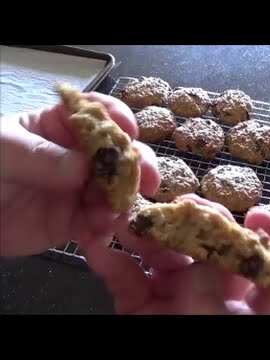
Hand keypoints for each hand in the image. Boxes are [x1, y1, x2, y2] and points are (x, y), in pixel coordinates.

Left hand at [0, 92, 159, 256]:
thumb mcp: (2, 151)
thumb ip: (42, 156)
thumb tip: (84, 169)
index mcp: (61, 127)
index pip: (98, 114)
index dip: (119, 119)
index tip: (130, 133)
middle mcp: (78, 157)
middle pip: (119, 156)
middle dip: (137, 166)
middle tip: (148, 181)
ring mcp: (79, 190)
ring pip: (116, 193)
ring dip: (122, 203)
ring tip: (111, 216)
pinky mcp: (74, 221)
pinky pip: (99, 225)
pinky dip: (104, 230)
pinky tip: (97, 234)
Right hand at [82, 194, 269, 314]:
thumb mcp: (209, 330)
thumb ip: (208, 295)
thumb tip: (201, 258)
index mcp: (252, 313)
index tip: (259, 214)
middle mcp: (218, 300)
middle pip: (216, 252)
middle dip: (200, 225)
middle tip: (186, 206)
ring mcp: (177, 300)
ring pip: (168, 257)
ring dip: (149, 236)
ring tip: (131, 219)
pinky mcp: (141, 306)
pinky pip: (128, 279)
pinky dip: (111, 263)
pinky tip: (97, 248)